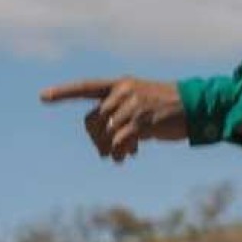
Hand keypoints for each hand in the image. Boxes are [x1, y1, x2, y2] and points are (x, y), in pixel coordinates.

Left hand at [40, 77, 188, 162]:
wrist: (198, 106)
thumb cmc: (169, 108)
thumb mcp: (142, 106)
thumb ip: (122, 117)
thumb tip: (105, 145)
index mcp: (121, 84)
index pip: (86, 87)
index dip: (63, 92)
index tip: (42, 96)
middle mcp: (123, 91)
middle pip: (94, 119)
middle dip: (96, 139)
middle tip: (104, 153)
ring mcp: (133, 104)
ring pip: (105, 132)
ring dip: (109, 148)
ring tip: (118, 157)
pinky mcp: (142, 120)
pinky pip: (119, 141)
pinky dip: (119, 151)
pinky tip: (128, 156)